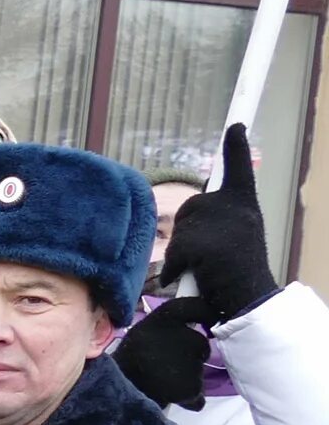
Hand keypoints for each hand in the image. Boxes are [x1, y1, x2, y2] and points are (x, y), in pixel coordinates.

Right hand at [115, 294, 214, 409]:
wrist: (111, 392)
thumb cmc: (127, 362)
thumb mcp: (140, 333)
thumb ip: (167, 325)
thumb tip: (196, 321)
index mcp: (161, 320)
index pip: (193, 307)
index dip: (205, 313)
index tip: (208, 321)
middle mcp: (177, 337)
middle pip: (200, 343)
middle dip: (192, 354)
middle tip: (169, 363)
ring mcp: (187, 364)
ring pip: (198, 369)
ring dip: (187, 375)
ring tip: (162, 380)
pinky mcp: (190, 387)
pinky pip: (197, 392)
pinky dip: (188, 396)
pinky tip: (168, 394)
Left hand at [157, 123, 279, 324]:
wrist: (248, 300)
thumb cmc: (238, 273)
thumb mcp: (235, 237)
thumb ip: (219, 219)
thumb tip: (194, 210)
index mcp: (246, 205)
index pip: (239, 170)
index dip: (236, 148)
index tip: (236, 124)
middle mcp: (238, 209)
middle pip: (190, 207)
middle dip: (188, 230)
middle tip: (208, 256)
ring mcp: (222, 226)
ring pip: (181, 231)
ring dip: (183, 252)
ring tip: (205, 267)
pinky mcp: (204, 245)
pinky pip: (176, 252)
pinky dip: (177, 269)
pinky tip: (192, 277)